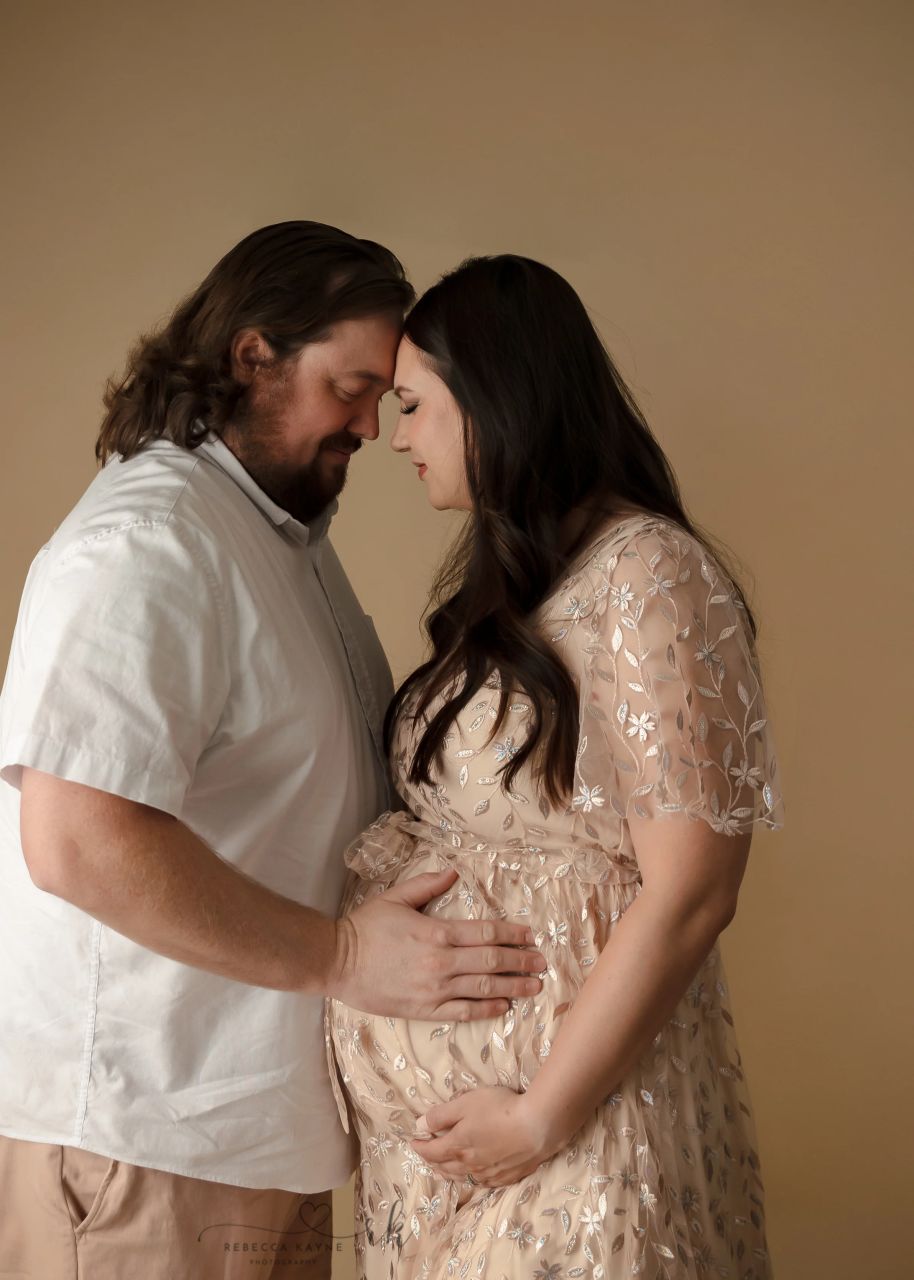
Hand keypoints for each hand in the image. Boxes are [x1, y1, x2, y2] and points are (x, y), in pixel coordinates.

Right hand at [328, 869, 545, 1020]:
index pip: (486, 932)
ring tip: (535, 987)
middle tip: (542, 963)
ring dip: (513, 987)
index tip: (531, 936)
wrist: (336, 962)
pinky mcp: (424, 1010)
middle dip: (521, 962)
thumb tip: (454, 872)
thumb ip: (428, 885)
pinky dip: (487, 1009)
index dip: (513, 934)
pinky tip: (504, 1007)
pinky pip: (463, 1012)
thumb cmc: (365, 927)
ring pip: (484, 988)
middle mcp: (441, 962)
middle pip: (492, 960)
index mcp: (437, 932)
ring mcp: (434, 989)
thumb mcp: (396, 898)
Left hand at [412, 1086, 565, 1186]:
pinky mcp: (506, 1177)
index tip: (412, 1142)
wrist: (537, 1127)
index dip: (419, 1147)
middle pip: (445, 1168)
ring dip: (448, 1174)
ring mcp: (489, 1174)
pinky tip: (473, 1177)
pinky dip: (471, 1179)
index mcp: (457, 1146)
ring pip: (462, 1178)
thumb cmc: (500, 1109)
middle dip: (431, 1162)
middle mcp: (470, 1165)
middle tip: (425, 1157)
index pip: (431, 1151)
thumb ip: (441, 1116)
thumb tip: (419, 1126)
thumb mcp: (465, 1104)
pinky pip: (482, 1183)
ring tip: (442, 1171)